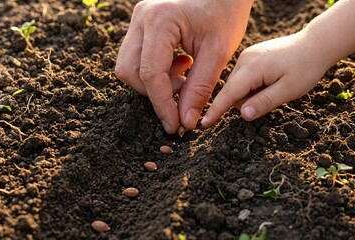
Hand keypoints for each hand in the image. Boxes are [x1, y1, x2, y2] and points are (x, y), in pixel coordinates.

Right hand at [115, 0, 252, 133]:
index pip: (150, 74)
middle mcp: (141, 17)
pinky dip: (154, 71)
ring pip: (129, 66)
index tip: (175, 127)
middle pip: (130, 71)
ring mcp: (137, 19)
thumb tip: (185, 122)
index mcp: (160, 20)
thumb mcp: (218, 53)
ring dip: (153, 82)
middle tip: (183, 92)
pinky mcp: (141, 24)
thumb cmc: (226, 12)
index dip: (162, 105)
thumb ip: (199, 89)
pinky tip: (180, 64)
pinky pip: (136, 57)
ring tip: (184, 75)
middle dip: (155, 92)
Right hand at [201, 32, 329, 126]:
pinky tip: (270, 80)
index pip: (228, 94)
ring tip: (274, 86)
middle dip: (247, 102)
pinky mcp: (249, 58)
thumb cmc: (305, 68)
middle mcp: (244, 60)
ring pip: (237, 87)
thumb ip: (264, 102)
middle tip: (273, 96)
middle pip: (232, 93)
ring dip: (251, 94)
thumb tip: (244, 115)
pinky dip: (253, 86)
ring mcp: (246, 57)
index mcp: (252, 68)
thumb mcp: (288, 90)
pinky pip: (243, 80)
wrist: (315, 44)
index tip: (203, 124)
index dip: (216, 111)